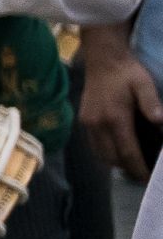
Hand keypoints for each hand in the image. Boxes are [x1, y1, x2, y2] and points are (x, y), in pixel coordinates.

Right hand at [80, 25, 160, 182]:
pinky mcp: (84, 121)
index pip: (127, 153)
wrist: (102, 58)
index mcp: (115, 118)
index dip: (139, 169)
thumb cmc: (127, 72)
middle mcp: (98, 124)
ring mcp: (88, 123)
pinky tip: (118, 151)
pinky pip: (94, 146)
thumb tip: (161, 123)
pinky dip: (106, 154)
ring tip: (133, 166)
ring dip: (117, 164)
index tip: (149, 180)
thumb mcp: (144, 84)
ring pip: (101, 155)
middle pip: (112, 159)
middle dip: (129, 170)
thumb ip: (152, 104)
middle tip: (144, 175)